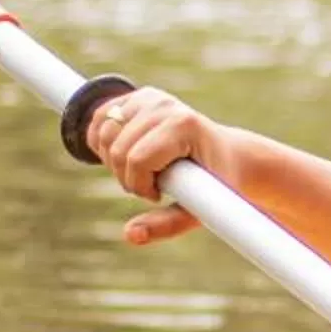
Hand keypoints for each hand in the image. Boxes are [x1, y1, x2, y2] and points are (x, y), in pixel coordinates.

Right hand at [82, 86, 230, 245]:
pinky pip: (100, 118)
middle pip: (117, 149)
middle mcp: (165, 105)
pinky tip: (122, 157)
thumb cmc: (219, 186)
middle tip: (150, 186)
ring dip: (112, 161)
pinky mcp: (138, 96)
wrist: (230, 156)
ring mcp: (150, 97)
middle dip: (126, 177)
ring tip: (141, 171)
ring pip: (103, 134)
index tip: (159, 195)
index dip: (140, 186)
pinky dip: (101, 142)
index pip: (137, 159)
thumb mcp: (199, 211)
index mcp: (185, 125)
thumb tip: (130, 235)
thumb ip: (165, 225)